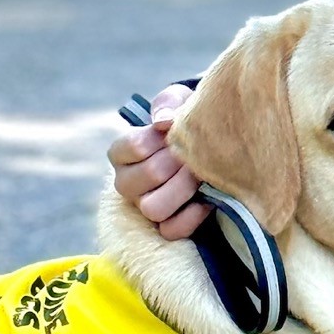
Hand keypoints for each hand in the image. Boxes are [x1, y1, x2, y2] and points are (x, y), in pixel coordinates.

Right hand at [107, 84, 207, 239]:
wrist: (211, 143)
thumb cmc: (186, 120)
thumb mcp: (178, 102)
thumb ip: (168, 104)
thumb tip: (164, 122)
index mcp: (122, 153)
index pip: (130, 147)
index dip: (159, 138)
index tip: (175, 130)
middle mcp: (127, 182)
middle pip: (148, 176)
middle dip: (178, 161)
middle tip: (196, 151)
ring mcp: (143, 206)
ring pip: (154, 208)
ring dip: (183, 189)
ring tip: (200, 173)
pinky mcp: (165, 226)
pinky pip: (172, 230)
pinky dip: (193, 216)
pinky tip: (207, 198)